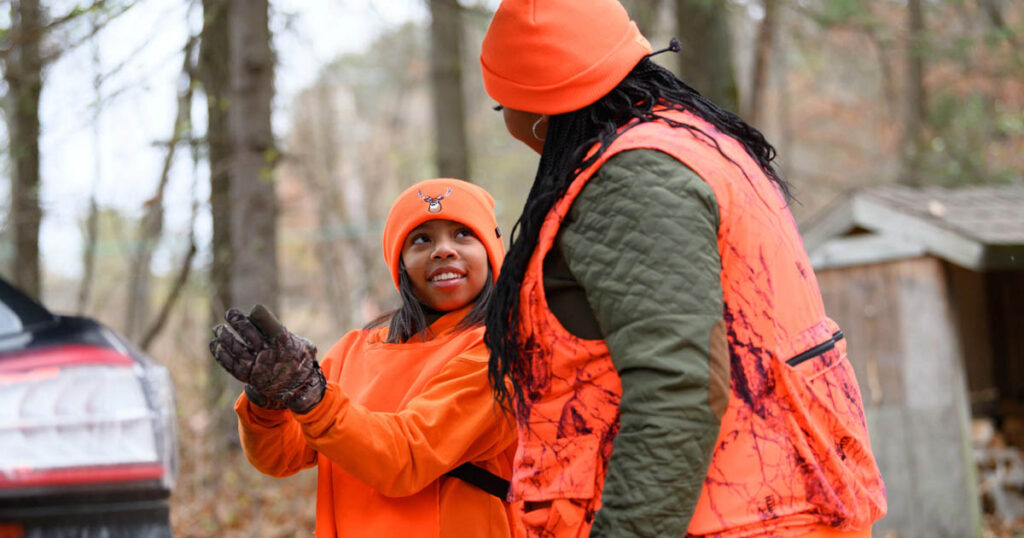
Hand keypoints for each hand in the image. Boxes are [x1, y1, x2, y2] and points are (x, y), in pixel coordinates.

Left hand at [209, 305, 325, 412]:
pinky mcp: (248, 377)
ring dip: (225, 337)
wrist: (298, 388)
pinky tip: (214, 344)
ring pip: (236, 348)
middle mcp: (269, 354)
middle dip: (238, 322)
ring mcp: (257, 366)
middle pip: (250, 335)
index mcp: (284, 342)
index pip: (271, 326)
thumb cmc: (297, 359)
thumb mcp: (303, 344)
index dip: (262, 316)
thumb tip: (262, 315)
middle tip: (230, 313)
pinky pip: (230, 365)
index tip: (255, 309)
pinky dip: (220, 354)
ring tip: (218, 328)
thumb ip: (283, 330)